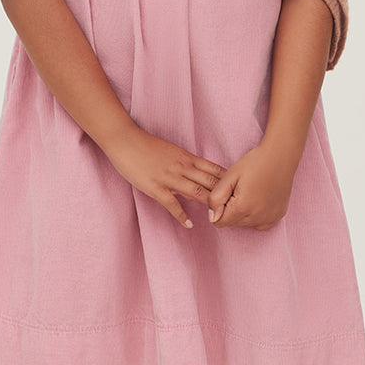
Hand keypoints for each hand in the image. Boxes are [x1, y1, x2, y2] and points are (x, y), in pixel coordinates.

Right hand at [103, 126, 225, 229]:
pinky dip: (181, 215)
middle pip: (209, 181)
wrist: (125, 140)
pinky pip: (171, 203)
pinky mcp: (155, 187)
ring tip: (218, 217)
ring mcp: (169, 177)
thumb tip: (195, 182)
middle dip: (223, 194)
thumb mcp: (171, 152)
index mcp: (186, 157)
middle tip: (236, 207)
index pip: (213, 168)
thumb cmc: (146, 145)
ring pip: (196, 191)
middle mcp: (182, 166)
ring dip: (208, 204)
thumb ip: (184, 165)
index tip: (239, 190)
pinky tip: (189, 224)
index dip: (227, 180)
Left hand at [208, 143, 295, 230]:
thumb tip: (212, 217)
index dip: (218, 208)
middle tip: (238, 190)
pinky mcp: (277, 216)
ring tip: (249, 192)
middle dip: (230, 210)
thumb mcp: (230, 176)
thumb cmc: (254, 162)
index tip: (226, 193)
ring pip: (245, 223)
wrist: (280, 155)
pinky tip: (258, 198)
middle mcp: (257, 218)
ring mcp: (269, 219)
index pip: (219, 222)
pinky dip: (256, 214)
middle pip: (232, 223)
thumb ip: (216, 197)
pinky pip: (259, 222)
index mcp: (243, 208)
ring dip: (243, 212)